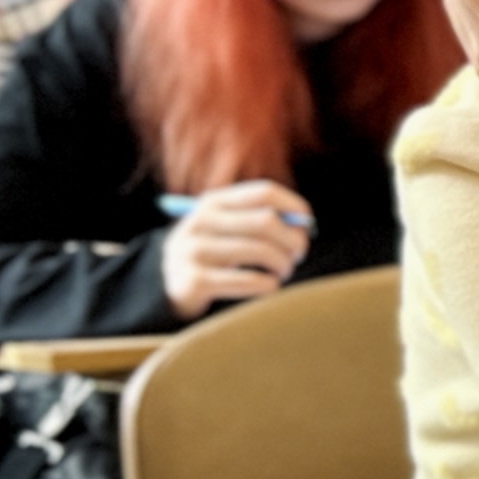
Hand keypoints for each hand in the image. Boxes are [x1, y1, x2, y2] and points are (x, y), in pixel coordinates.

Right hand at [160, 180, 314, 318]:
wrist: (169, 285)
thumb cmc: (214, 253)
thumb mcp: (227, 228)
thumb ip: (261, 219)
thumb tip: (304, 224)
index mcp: (212, 202)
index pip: (264, 192)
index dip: (294, 206)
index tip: (308, 223)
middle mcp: (200, 221)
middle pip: (266, 221)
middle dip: (293, 239)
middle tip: (298, 254)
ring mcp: (194, 251)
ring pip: (260, 250)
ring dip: (282, 264)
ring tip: (283, 271)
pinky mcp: (195, 280)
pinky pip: (248, 280)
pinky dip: (268, 284)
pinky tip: (270, 286)